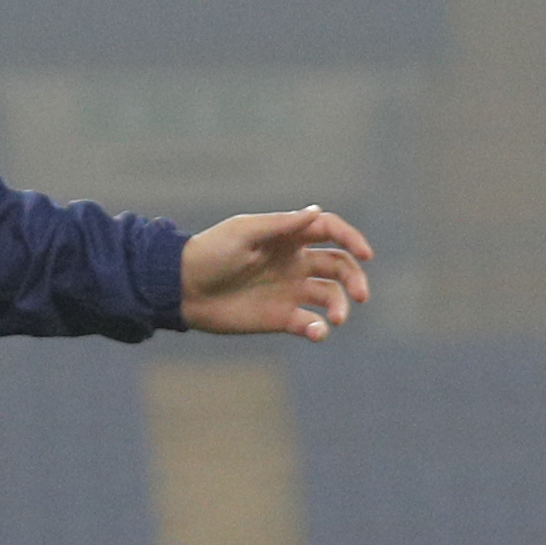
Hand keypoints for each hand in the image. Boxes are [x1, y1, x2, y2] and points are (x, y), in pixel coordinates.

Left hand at [179, 205, 372, 342]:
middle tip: (360, 295)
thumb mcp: (244, 233)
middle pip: (339, 266)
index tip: (366, 254)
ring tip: (335, 318)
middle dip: (355, 278)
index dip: (352, 239)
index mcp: (288, 238)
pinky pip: (309, 323)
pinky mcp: (279, 317)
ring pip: (330, 296)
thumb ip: (281, 225)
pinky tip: (316, 332)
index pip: (330, 231)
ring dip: (340, 306)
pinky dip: (319, 329)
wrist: (180, 289)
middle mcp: (294, 263)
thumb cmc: (210, 253)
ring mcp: (288, 290)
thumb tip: (316, 212)